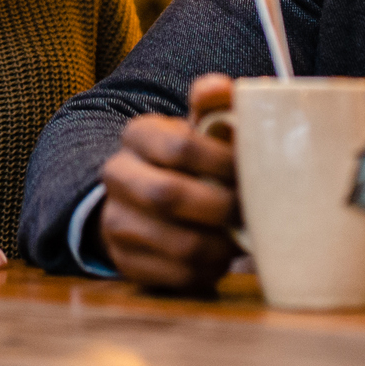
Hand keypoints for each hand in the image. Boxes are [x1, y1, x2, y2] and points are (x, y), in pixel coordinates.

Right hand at [97, 73, 238, 290]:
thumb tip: (224, 89)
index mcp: (137, 134)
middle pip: (169, 195)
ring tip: (240, 238)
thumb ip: (214, 104)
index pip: (179, 145)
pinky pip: (177, 276)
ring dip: (220, 245)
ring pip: (178, 243)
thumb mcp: (197, 127)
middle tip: (247, 211)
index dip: (221, 162)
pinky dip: (208, 271)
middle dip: (220, 206)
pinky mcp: (127, 263)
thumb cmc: (187, 160)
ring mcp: (116, 222)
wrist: (143, 199)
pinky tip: (220, 257)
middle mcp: (117, 175)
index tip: (248, 170)